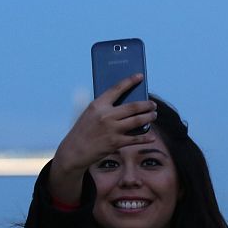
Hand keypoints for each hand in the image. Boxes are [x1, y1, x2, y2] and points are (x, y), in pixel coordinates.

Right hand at [49, 74, 156, 202]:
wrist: (73, 151)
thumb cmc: (83, 131)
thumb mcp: (90, 115)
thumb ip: (106, 108)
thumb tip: (130, 106)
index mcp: (97, 105)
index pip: (117, 88)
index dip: (130, 81)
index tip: (140, 76)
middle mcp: (105, 115)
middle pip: (133, 106)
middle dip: (146, 104)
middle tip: (153, 104)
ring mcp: (111, 129)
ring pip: (138, 120)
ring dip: (149, 117)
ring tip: (153, 115)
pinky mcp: (115, 143)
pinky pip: (135, 138)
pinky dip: (146, 137)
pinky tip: (152, 136)